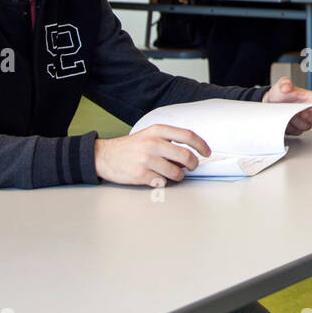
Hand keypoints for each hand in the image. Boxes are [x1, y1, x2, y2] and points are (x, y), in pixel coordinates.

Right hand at [94, 124, 210, 186]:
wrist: (104, 156)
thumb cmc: (131, 147)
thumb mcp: (149, 135)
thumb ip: (169, 141)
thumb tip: (191, 154)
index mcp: (157, 130)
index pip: (187, 135)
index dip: (201, 145)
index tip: (206, 152)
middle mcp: (152, 143)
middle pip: (185, 156)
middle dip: (193, 164)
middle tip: (191, 167)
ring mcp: (146, 159)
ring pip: (176, 172)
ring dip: (178, 176)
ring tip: (173, 174)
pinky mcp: (140, 174)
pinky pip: (162, 182)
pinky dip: (163, 181)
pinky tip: (156, 177)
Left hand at [263, 77, 311, 134]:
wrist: (270, 105)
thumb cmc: (280, 95)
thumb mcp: (281, 86)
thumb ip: (284, 83)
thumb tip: (286, 86)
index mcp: (310, 98)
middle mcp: (309, 111)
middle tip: (302, 112)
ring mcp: (303, 121)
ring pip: (307, 126)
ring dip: (298, 122)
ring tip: (288, 115)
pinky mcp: (296, 129)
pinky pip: (296, 132)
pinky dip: (290, 127)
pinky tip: (285, 120)